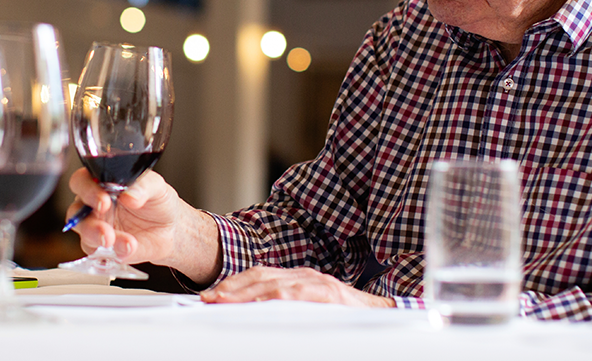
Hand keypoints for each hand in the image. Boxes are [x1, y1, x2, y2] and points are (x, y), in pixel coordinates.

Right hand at [66, 168, 221, 283]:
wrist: (170, 230)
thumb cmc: (158, 202)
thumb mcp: (157, 186)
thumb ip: (144, 186)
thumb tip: (130, 195)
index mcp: (101, 183)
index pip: (81, 182)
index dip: (87, 190)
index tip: (104, 200)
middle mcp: (93, 205)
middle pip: (75, 211)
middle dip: (89, 222)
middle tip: (106, 229)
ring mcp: (96, 228)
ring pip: (85, 234)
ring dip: (99, 239)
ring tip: (122, 242)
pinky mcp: (103, 249)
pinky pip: (99, 254)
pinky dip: (115, 252)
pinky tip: (129, 248)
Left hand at [201, 266, 394, 306]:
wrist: (382, 314)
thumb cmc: (344, 315)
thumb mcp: (309, 307)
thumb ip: (286, 305)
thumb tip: (252, 313)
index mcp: (298, 278)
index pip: (259, 275)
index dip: (233, 284)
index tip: (211, 295)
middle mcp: (305, 276)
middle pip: (260, 277)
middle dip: (231, 288)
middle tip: (209, 299)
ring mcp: (316, 283)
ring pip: (273, 285)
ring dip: (245, 293)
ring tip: (223, 302)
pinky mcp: (328, 294)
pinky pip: (295, 295)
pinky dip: (274, 299)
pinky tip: (259, 305)